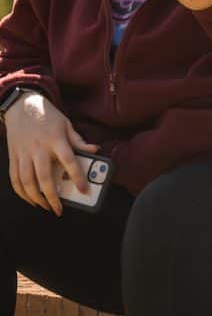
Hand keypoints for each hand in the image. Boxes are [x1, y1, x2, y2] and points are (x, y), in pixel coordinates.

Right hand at [4, 92, 99, 215]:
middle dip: (52, 196)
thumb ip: (79, 140)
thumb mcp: (67, 124)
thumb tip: (95, 150)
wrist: (22, 106)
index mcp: (56, 139)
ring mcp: (24, 154)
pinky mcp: (13, 157)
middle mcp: (38, 148)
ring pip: (27, 182)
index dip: (77, 177)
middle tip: (59, 209)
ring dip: (36, 198)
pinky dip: (21, 192)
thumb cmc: (48, 116)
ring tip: (45, 206)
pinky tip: (30, 199)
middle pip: (44, 177)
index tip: (84, 190)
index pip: (69, 161)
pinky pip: (14, 179)